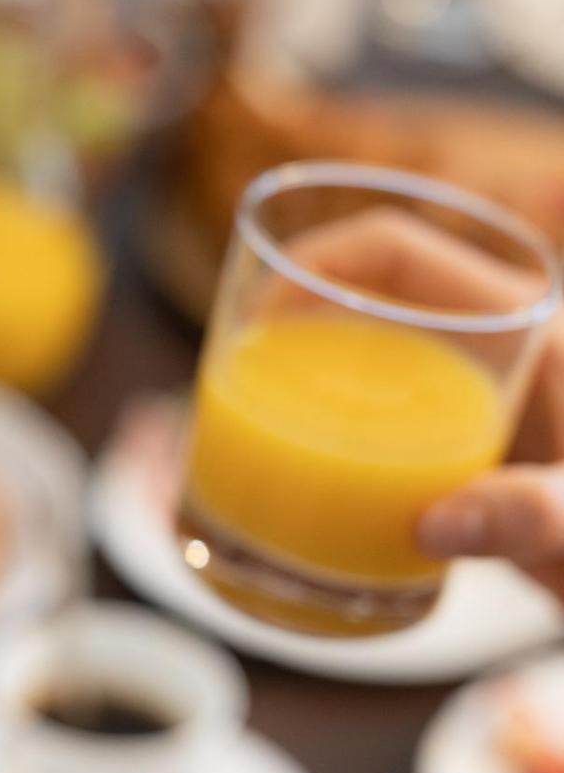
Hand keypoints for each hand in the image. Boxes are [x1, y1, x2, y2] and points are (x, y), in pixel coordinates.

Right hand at [271, 207, 563, 598]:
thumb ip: (533, 512)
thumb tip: (433, 524)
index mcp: (525, 321)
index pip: (394, 248)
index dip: (314, 264)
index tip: (259, 320)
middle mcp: (491, 344)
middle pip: (366, 296)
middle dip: (292, 321)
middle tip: (239, 379)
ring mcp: (475, 395)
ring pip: (368, 354)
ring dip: (307, 373)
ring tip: (252, 422)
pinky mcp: (464, 445)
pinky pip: (380, 410)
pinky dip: (332, 424)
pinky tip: (299, 472)